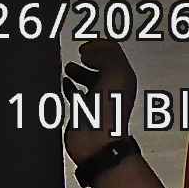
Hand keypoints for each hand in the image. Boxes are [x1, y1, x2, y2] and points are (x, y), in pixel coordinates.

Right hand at [62, 39, 137, 163]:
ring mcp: (98, 101)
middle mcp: (113, 89)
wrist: (96, 141)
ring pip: (89, 79)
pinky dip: (70, 86)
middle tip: (82, 54)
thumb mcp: (115, 74)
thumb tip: (92, 51)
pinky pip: (77, 94)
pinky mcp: (84, 111)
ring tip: (70, 67)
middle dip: (90, 56)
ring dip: (79, 70)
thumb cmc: (107, 113)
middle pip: (102, 65)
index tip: (87, 47)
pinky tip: (65, 83)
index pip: (114, 53)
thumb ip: (107, 56)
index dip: (100, 46)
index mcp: (123, 79)